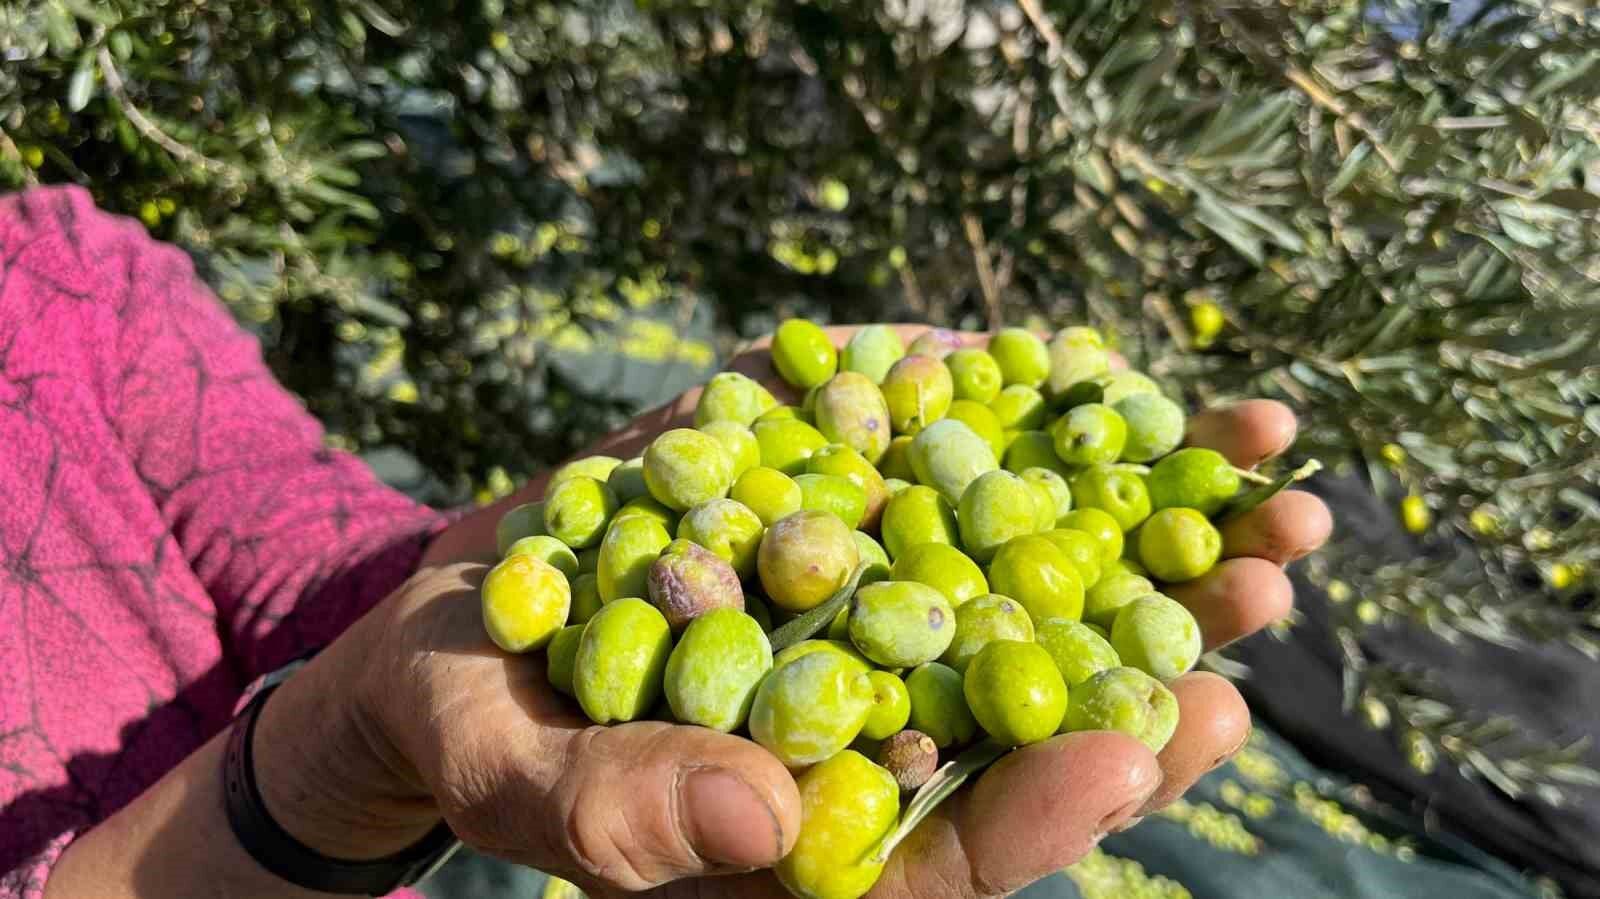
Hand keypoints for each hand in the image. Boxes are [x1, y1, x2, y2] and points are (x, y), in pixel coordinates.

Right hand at [342, 324, 1330, 897]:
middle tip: (1276, 577)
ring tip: (1263, 450)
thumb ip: (616, 813)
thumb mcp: (511, 771)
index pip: (960, 844)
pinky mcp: (847, 501)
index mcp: (820, 824)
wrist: (467, 606)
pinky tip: (1108, 358)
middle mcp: (875, 714)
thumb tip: (759, 818)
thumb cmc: (476, 717)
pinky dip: (1019, 408)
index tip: (1144, 741)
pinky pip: (949, 459)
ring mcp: (873, 601)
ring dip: (1146, 511)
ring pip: (1029, 571)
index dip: (1053, 803)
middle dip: (1166, 641)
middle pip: (1040, 701)